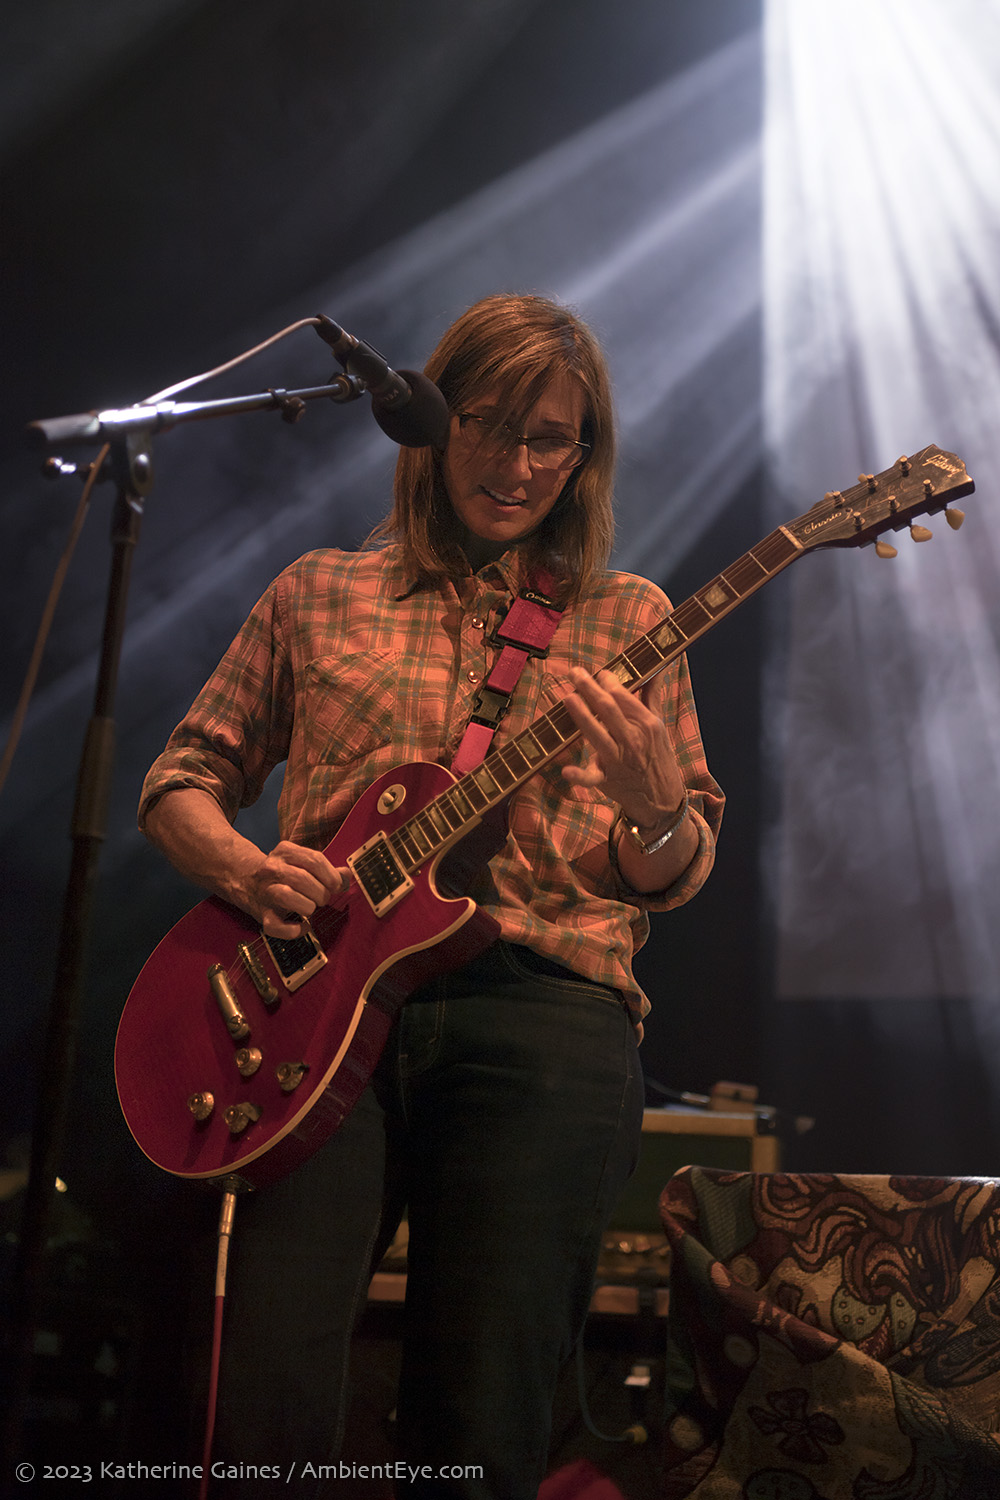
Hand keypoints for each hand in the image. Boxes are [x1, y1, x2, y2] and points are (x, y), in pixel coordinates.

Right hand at [242, 840, 350, 937]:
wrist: (244, 879)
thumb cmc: (280, 872)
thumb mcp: (300, 862)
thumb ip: (325, 868)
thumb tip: (346, 875)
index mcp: (285, 852)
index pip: (315, 860)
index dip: (331, 876)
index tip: (336, 885)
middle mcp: (272, 869)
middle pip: (304, 879)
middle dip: (321, 893)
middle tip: (322, 898)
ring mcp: (265, 891)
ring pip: (287, 896)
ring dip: (308, 906)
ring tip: (311, 907)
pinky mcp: (261, 914)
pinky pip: (277, 927)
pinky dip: (294, 930)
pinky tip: (302, 926)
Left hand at [561, 667, 685, 828]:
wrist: (662, 798)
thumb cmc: (657, 756)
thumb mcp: (658, 725)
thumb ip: (652, 696)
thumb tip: (655, 669)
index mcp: (647, 723)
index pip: (623, 695)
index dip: (608, 681)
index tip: (598, 673)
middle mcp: (633, 739)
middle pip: (608, 708)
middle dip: (589, 688)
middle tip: (575, 672)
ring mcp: (619, 760)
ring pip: (597, 734)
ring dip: (581, 715)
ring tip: (568, 697)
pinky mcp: (607, 779)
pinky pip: (591, 778)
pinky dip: (579, 776)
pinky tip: (566, 771)